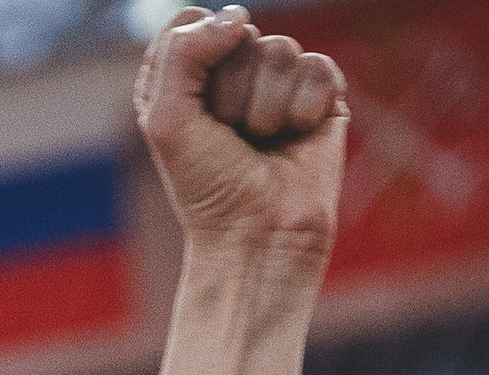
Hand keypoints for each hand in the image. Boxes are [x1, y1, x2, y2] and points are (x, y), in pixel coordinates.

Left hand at [137, 9, 346, 272]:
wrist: (256, 238)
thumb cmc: (207, 190)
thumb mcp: (167, 119)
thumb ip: (183, 51)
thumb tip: (238, 15)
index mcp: (185, 77)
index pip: (188, 22)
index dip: (191, 60)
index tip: (193, 112)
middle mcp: (232, 72)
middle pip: (237, 34)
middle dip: (231, 93)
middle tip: (231, 141)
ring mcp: (279, 81)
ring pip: (279, 51)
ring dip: (265, 108)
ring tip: (262, 146)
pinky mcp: (322, 95)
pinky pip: (317, 68)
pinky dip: (302, 110)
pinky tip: (295, 141)